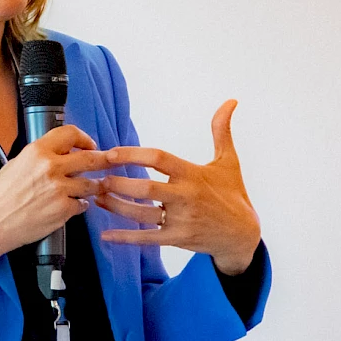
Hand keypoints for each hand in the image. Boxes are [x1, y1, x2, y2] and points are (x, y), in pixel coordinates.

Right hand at [0, 125, 111, 286]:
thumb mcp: (16, 164)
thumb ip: (40, 157)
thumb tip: (61, 153)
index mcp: (36, 152)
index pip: (70, 134)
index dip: (84, 138)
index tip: (90, 145)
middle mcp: (50, 168)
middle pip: (90, 158)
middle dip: (106, 160)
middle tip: (112, 161)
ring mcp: (59, 190)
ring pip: (91, 184)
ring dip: (96, 186)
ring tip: (95, 187)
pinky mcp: (63, 210)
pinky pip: (82, 205)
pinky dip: (80, 205)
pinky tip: (73, 205)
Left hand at [94, 100, 260, 274]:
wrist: (243, 234)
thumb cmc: (233, 193)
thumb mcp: (229, 161)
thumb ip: (221, 130)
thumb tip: (230, 101)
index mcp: (193, 174)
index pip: (158, 158)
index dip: (132, 154)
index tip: (110, 153)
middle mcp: (186, 197)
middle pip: (146, 189)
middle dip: (119, 183)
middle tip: (98, 178)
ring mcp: (181, 220)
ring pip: (142, 214)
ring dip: (116, 206)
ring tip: (97, 197)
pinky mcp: (178, 239)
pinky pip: (147, 239)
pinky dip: (125, 238)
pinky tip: (106, 234)